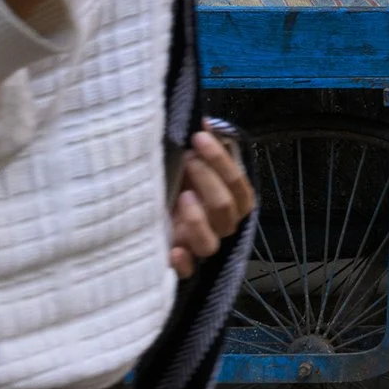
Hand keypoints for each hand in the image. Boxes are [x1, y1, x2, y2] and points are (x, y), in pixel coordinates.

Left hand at [169, 125, 254, 277]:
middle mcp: (220, 225)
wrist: (150, 213)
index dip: (221, 161)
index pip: (238, 184)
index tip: (199, 138)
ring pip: (211, 242)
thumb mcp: (187, 164)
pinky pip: (188, 272)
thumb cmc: (176, 184)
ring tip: (182, 196)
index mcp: (231, 202)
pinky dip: (183, 263)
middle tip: (187, 160)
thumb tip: (199, 117)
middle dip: (208, 180)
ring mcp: (199, 246)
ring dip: (198, 219)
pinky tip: (173, 250)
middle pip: (225, 208)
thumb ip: (200, 148)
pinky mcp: (180, 264)